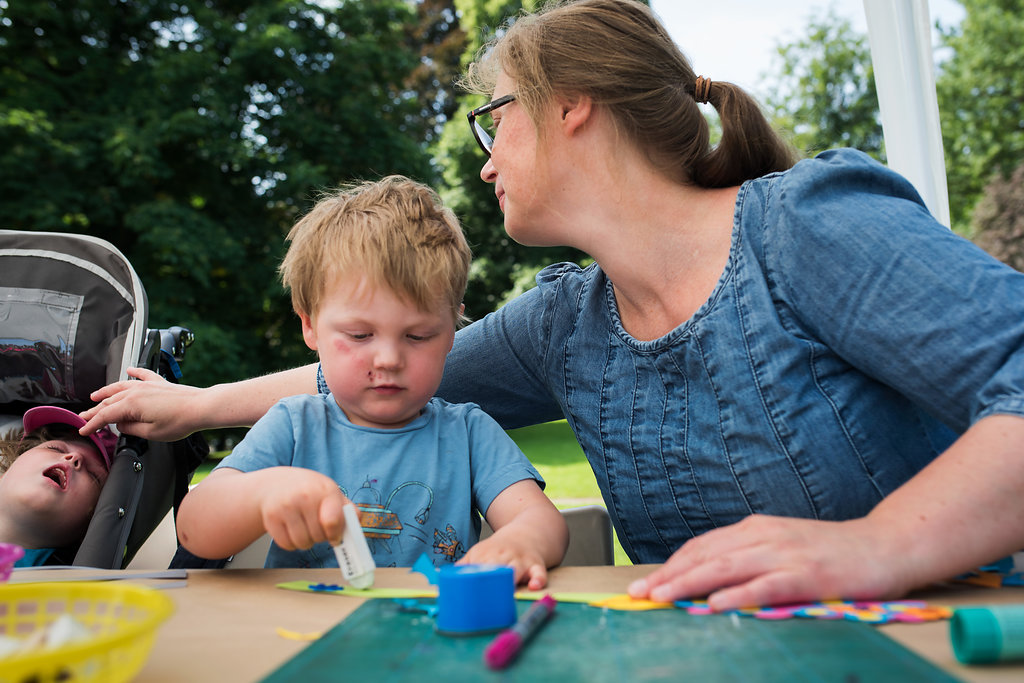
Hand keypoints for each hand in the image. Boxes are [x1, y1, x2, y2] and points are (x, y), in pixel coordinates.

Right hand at [79, 367, 201, 440]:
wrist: (201, 407)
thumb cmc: (180, 420)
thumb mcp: (151, 433)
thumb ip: (131, 429)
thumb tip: (121, 425)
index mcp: (131, 405)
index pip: (105, 416)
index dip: (92, 424)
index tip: (84, 430)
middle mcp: (136, 391)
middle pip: (109, 401)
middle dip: (94, 410)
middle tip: (83, 417)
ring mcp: (148, 385)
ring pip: (121, 386)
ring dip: (106, 391)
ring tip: (95, 395)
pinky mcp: (160, 383)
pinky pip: (143, 374)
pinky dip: (135, 372)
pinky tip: (129, 369)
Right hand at [258, 468, 348, 550]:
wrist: (275, 484)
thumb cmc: (309, 491)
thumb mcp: (330, 492)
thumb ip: (348, 511)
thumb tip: (356, 532)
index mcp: (325, 490)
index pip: (332, 521)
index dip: (336, 534)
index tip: (335, 537)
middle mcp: (304, 497)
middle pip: (318, 536)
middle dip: (320, 537)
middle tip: (316, 526)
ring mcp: (285, 507)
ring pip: (302, 543)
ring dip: (306, 542)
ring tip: (304, 527)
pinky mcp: (271, 518)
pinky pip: (286, 545)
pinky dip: (291, 543)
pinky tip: (291, 529)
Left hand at [460, 533, 549, 590]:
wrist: (527, 532)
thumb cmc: (499, 549)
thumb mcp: (479, 551)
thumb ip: (463, 566)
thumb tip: (439, 579)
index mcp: (485, 555)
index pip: (474, 568)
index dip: (470, 581)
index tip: (464, 595)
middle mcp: (502, 556)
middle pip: (494, 568)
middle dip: (490, 581)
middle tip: (483, 598)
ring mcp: (520, 560)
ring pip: (515, 570)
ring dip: (510, 580)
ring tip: (506, 593)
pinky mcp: (536, 565)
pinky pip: (539, 573)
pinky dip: (537, 580)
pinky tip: (533, 586)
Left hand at [626, 514, 912, 610]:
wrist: (886, 546)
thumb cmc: (830, 551)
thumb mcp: (781, 545)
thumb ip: (748, 556)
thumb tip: (708, 577)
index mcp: (755, 528)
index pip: (703, 545)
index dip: (672, 564)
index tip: (646, 582)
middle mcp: (765, 536)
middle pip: (706, 556)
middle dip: (669, 575)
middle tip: (639, 594)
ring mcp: (786, 554)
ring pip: (727, 568)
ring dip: (691, 583)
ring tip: (663, 596)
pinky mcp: (809, 574)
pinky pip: (767, 585)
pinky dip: (739, 594)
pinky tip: (717, 605)